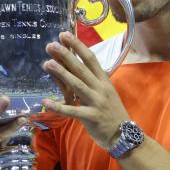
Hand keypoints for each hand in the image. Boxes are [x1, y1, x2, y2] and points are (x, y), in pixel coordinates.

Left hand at [42, 32, 129, 148]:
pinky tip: (46, 102)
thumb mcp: (104, 92)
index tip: (65, 35)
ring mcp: (96, 102)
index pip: (91, 59)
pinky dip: (58, 107)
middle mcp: (100, 89)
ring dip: (61, 74)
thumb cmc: (111, 112)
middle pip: (82, 69)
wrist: (123, 134)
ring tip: (47, 64)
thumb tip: (72, 68)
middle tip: (51, 45)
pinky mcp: (91, 117)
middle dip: (66, 55)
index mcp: (104, 80)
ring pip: (77, 85)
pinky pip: (72, 111)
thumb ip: (90, 81)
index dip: (77, 46)